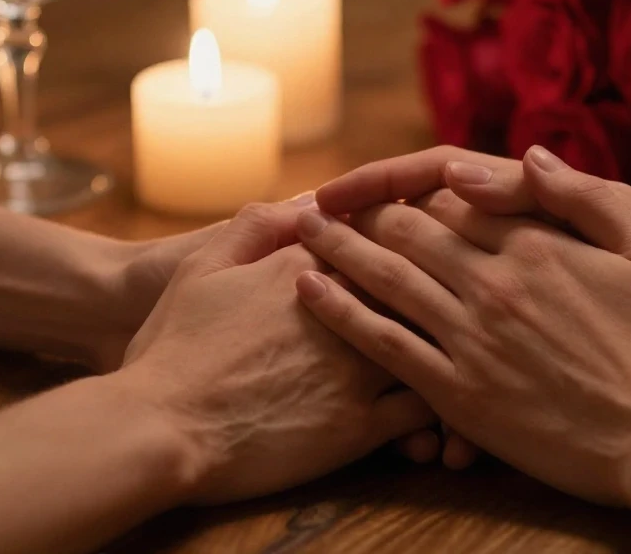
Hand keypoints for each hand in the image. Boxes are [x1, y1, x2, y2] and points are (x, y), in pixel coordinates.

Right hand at [115, 198, 434, 503]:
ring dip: (456, 346)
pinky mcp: (359, 428)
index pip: (386, 235)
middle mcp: (345, 311)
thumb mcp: (204, 267)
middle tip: (466, 295)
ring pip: (437, 345)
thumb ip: (260, 227)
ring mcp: (357, 370)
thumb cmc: (173, 347)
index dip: (414, 239)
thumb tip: (311, 201)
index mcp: (310, 267)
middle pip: (423, 282)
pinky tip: (450, 413)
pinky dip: (443, 408)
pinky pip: (424, 411)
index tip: (430, 247)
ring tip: (472, 355)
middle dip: (450, 285)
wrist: (158, 429)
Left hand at [316, 145, 630, 388]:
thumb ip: (584, 196)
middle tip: (320, 202)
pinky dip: (342, 314)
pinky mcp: (460, 393)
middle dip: (360, 212)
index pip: (454, 199)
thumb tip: (529, 154)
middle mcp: (494, 283)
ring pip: (385, 280)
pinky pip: (385, 346)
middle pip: (407, 232)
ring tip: (300, 231)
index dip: (408, 186)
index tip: (376, 182)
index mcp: (537, 244)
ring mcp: (472, 338)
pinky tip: (311, 294)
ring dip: (337, 250)